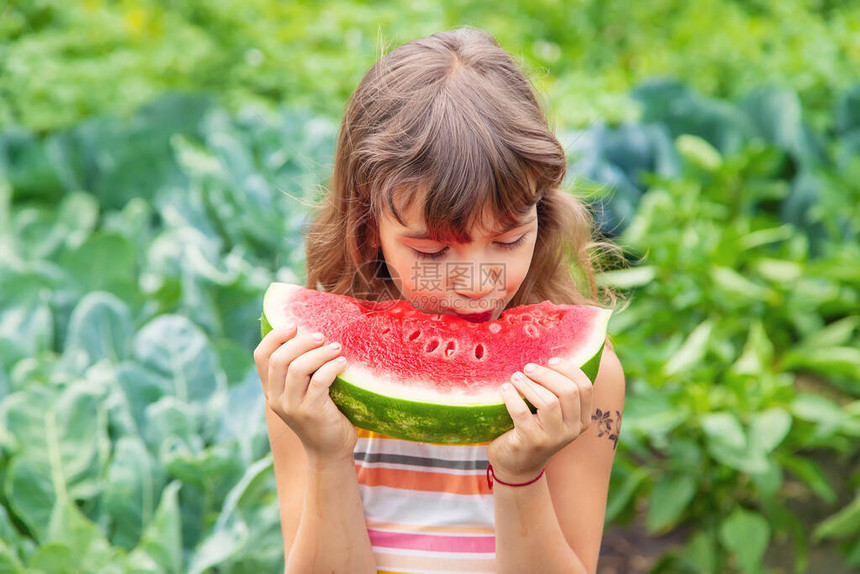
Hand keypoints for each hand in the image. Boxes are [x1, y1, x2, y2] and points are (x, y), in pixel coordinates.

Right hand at [254, 325, 355, 461]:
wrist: (329, 450)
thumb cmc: (320, 414)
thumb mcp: (302, 392)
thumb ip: (299, 371)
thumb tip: (312, 333)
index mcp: (270, 390)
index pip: (261, 356)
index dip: (275, 336)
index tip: (294, 325)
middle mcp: (276, 398)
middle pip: (280, 358)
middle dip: (302, 342)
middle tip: (322, 336)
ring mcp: (291, 407)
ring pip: (298, 368)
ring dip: (320, 353)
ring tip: (336, 348)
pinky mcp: (311, 412)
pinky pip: (319, 381)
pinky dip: (332, 367)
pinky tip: (343, 363)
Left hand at [487, 358, 593, 483]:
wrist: (517, 466)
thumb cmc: (534, 429)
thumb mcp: (554, 414)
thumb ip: (558, 392)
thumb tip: (550, 358)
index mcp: (582, 419)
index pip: (585, 387)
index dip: (568, 369)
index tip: (550, 361)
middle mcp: (572, 430)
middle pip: (568, 391)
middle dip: (546, 374)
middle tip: (527, 368)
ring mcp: (553, 438)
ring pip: (547, 401)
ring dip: (528, 384)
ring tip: (515, 377)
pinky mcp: (531, 442)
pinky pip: (522, 412)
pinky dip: (512, 396)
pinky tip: (505, 389)